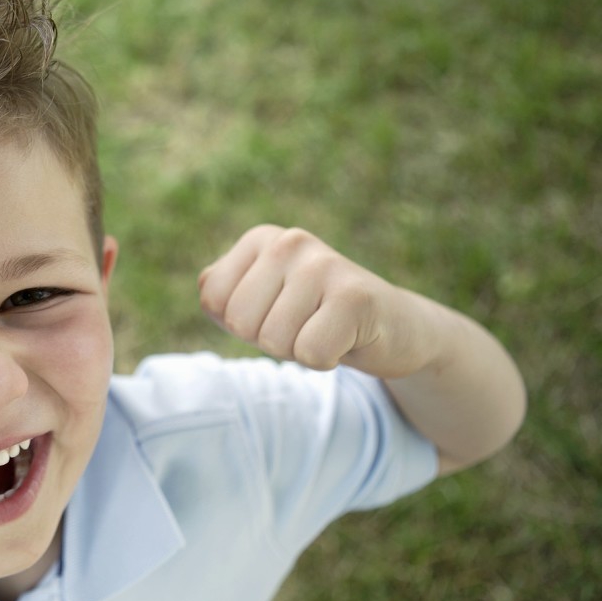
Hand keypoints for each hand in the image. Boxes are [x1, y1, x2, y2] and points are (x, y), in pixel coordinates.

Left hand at [198, 225, 435, 378]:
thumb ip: (221, 294)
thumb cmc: (316, 318)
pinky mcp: (355, 296)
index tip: (277, 314)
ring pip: (273, 340)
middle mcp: (289, 242)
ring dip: (298, 351)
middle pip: (240, 323)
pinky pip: (309, 352)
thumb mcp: (261, 301)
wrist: (394, 328)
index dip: (242, 324)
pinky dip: (325, 360)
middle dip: (268, 339)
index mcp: (261, 239)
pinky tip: (345, 340)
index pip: (213, 301)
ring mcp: (323, 265)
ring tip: (325, 330)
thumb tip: (206, 290)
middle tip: (305, 325)